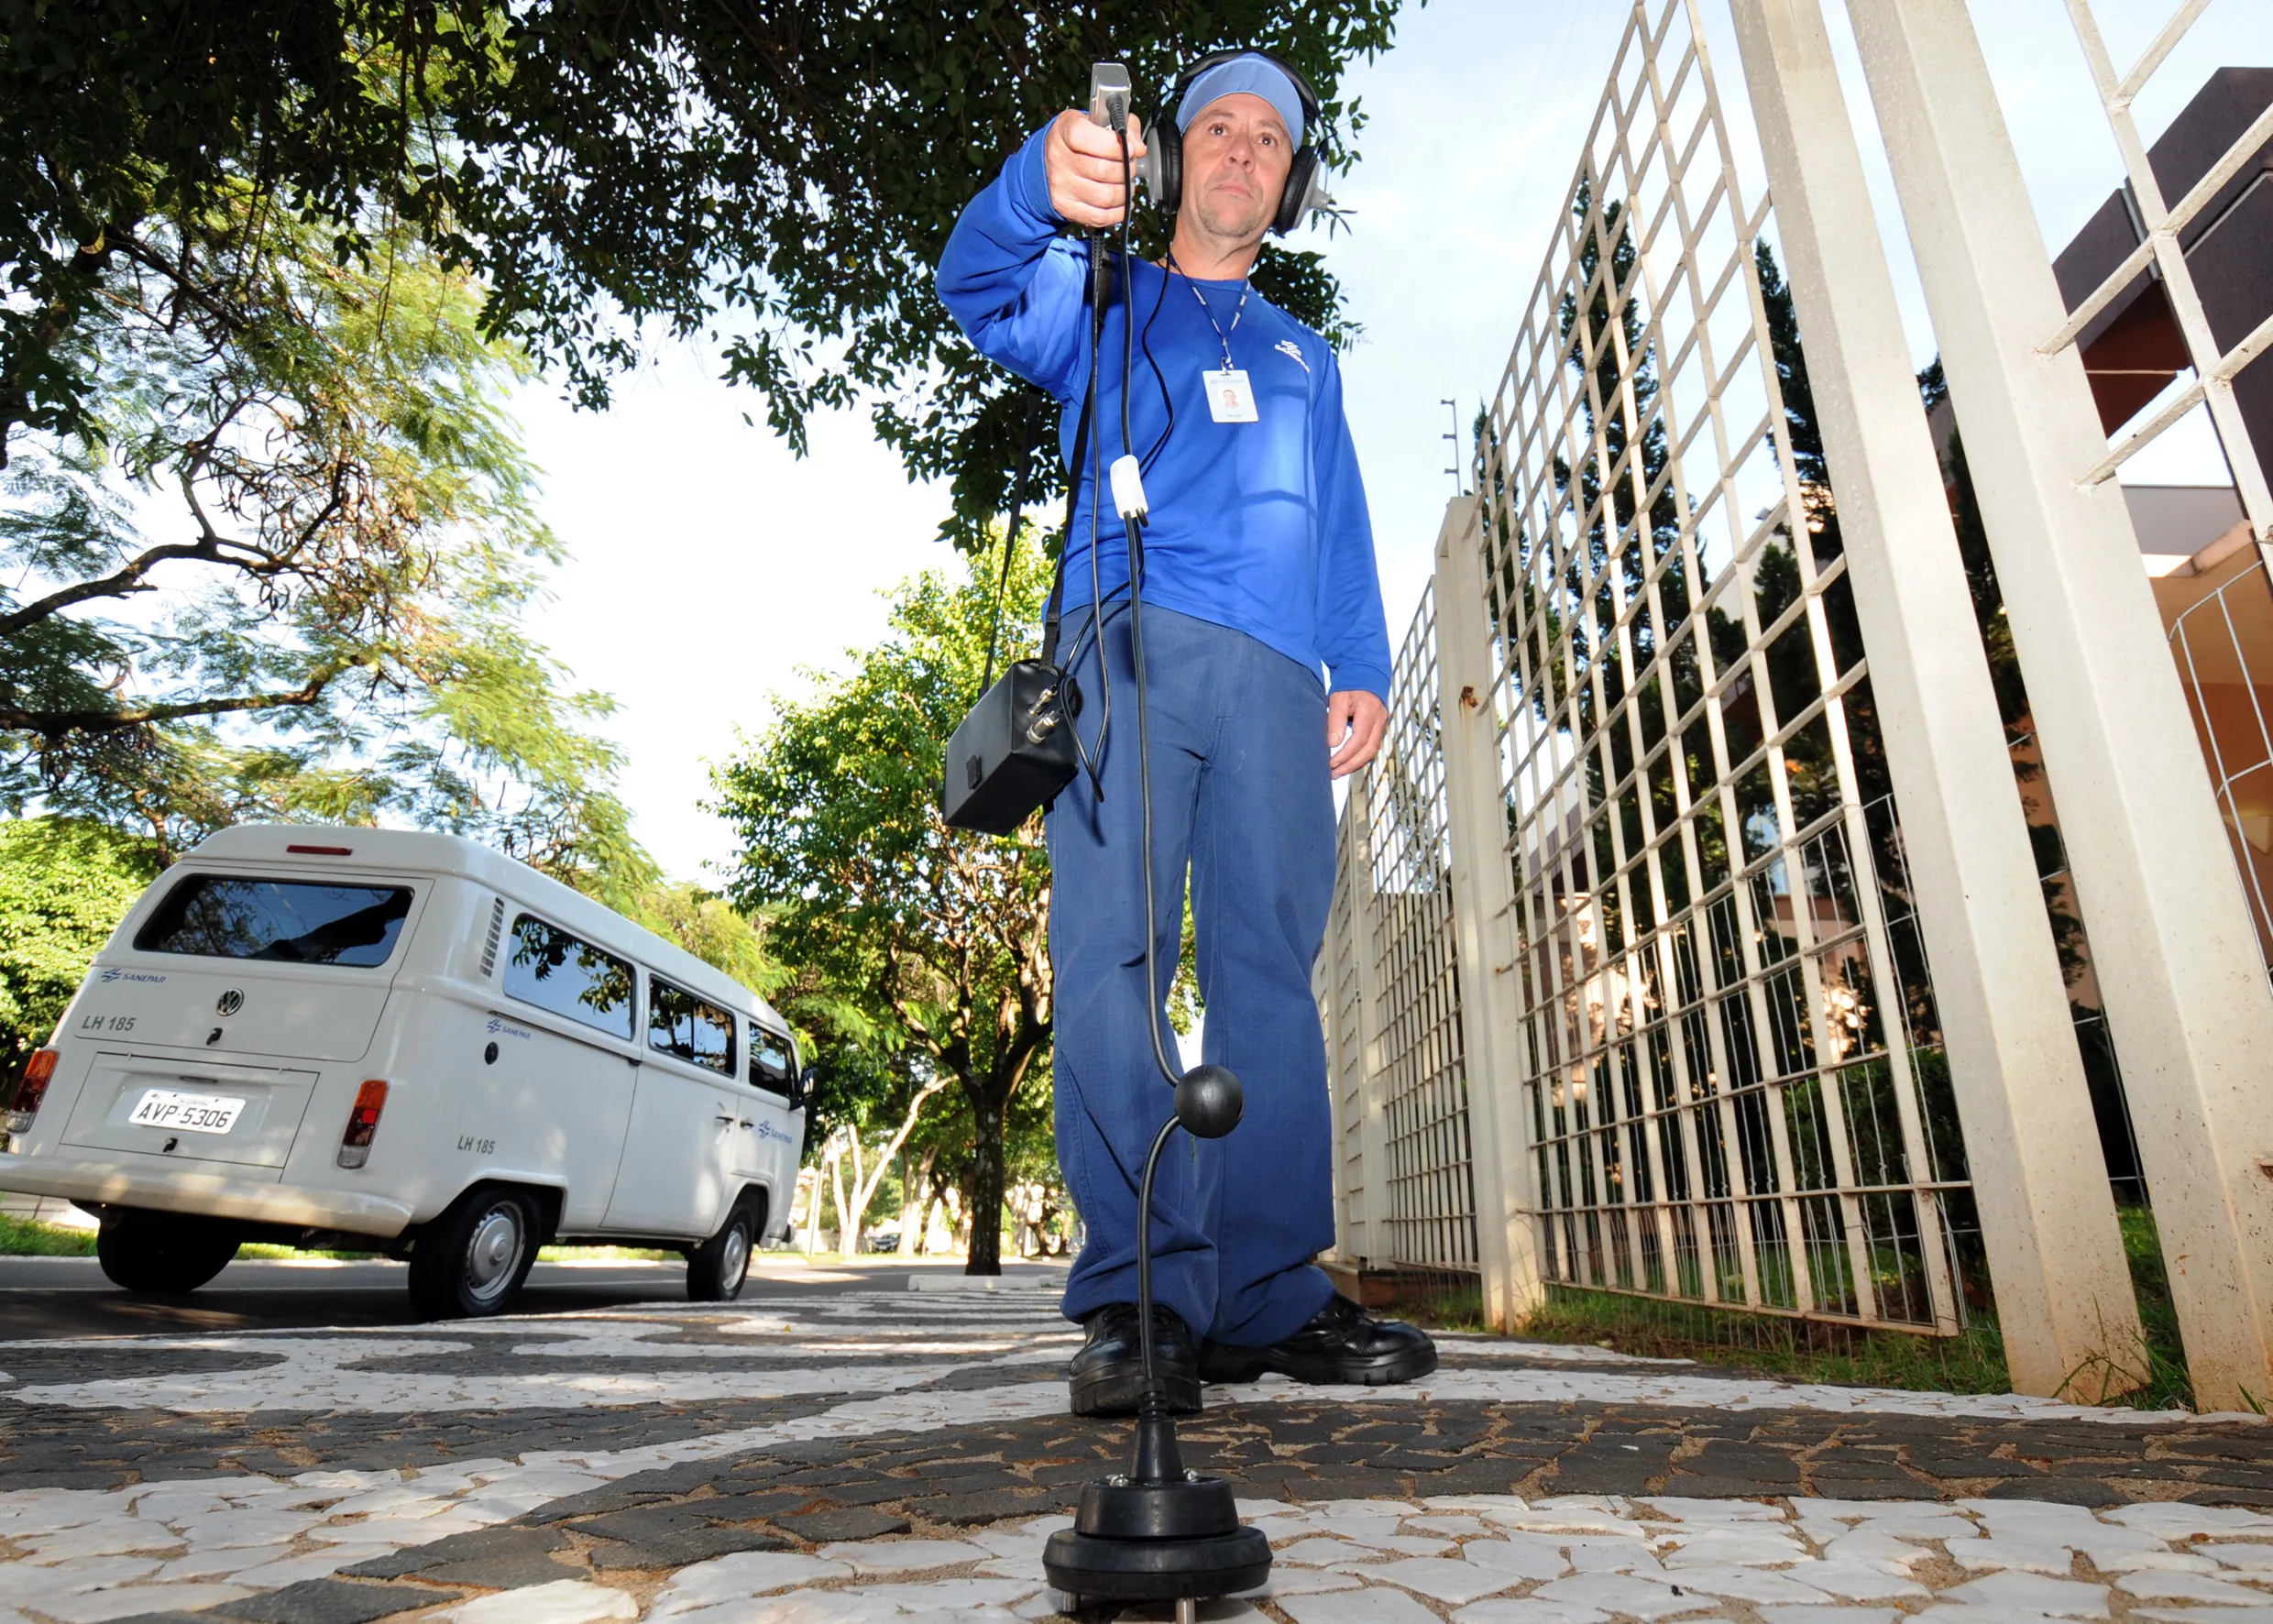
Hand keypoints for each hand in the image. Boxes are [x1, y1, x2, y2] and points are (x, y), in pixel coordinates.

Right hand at [1045, 109, 1146, 228]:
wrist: (1051, 161)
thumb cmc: (1081, 139)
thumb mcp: (1100, 120)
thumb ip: (1125, 126)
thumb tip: (1139, 148)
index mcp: (1065, 129)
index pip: (1086, 138)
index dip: (1113, 145)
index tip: (1129, 149)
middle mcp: (1059, 157)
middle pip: (1102, 170)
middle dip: (1126, 170)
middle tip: (1130, 167)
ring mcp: (1060, 184)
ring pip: (1104, 196)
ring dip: (1124, 193)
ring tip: (1127, 185)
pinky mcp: (1064, 206)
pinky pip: (1098, 216)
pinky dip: (1118, 212)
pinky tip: (1122, 203)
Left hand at [1327, 690, 1388, 779]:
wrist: (1365, 674)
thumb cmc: (1350, 684)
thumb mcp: (1338, 697)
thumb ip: (1335, 719)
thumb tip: (1333, 743)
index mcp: (1370, 710)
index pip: (1359, 739)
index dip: (1345, 754)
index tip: (1331, 763)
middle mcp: (1379, 720)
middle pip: (1368, 750)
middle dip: (1350, 765)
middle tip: (1333, 773)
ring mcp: (1381, 725)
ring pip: (1371, 751)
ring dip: (1354, 764)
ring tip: (1337, 772)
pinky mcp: (1378, 729)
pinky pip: (1371, 747)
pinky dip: (1358, 758)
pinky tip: (1346, 763)